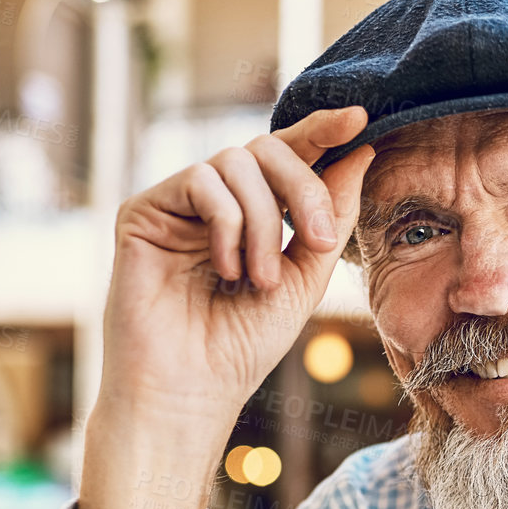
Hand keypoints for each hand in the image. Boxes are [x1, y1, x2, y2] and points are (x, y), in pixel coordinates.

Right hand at [79, 105, 374, 508]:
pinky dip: (229, 224)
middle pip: (268, 147)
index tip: (361, 118)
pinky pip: (202, 181)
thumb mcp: (305, 278)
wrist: (192, 390)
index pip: (289, 156)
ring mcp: (178, 203)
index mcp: (254, 214)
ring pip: (238, 161)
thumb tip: (363, 150)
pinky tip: (226, 269)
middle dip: (305, 188)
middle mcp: (214, 201)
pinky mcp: (144, 210)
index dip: (322, 131)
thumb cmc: (244, 346)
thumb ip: (332, 216)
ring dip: (267, 222)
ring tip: (260, 280)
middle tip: (320, 242)